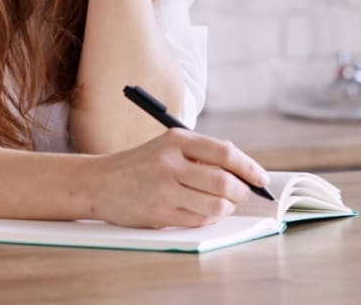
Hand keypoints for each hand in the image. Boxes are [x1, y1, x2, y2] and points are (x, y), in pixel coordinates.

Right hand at [85, 128, 268, 228]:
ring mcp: (164, 190)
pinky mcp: (160, 214)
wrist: (99, 182)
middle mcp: (170, 163)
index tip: (261, 179)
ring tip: (223, 204)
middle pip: (225, 183)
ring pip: (216, 205)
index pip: (225, 154)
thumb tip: (243, 169)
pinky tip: (205, 212)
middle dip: (242, 192)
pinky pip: (199, 220)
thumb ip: (201, 154)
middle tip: (243, 194)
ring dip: (227, 208)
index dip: (250, 168)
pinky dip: (209, 218)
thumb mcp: (167, 146)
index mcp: (176, 140)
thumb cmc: (141, 164)